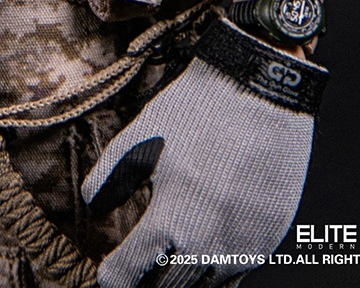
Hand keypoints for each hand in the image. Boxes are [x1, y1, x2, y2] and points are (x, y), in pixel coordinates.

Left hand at [83, 19, 326, 286]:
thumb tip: (93, 208)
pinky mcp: (265, 242)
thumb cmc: (196, 111)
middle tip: (132, 272)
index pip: (130, 274)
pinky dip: (211, 277)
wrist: (258, 91)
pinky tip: (196, 260)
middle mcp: (208, 245)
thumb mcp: (141, 137)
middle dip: (143, 286)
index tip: (106, 273)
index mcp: (171, 219)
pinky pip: (233, 279)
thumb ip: (111, 178)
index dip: (112, 277)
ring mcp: (242, 248)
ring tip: (162, 267)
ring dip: (178, 284)